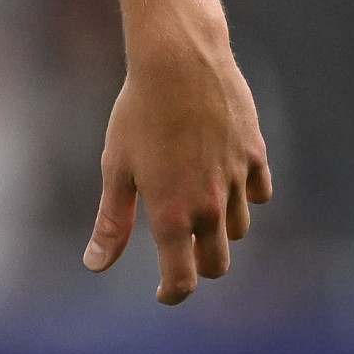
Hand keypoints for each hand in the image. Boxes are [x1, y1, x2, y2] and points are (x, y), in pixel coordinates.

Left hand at [83, 39, 273, 302]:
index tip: (164, 292)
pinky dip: (245, 195)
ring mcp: (237, 181)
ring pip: (238, 228)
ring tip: (197, 207)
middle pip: (217, 263)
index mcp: (172, 214)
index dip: (172, 292)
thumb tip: (95, 264)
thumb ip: (111, 222)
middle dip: (199, 265)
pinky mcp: (255, 155)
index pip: (181, 279)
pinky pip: (258, 192)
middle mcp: (209, 205)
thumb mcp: (116, 167)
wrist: (178, 61)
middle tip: (182, 252)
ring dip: (220, 228)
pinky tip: (225, 180)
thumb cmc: (137, 112)